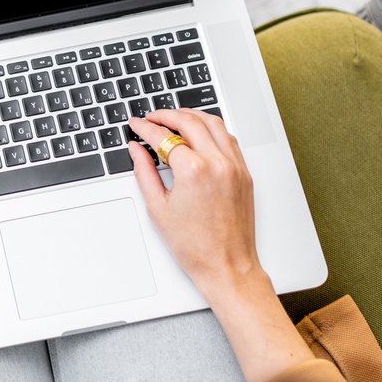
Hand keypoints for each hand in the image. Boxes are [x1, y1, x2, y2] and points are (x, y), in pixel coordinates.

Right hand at [128, 109, 312, 381]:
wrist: (227, 266)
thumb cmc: (195, 246)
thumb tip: (136, 149)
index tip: (136, 125)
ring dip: (192, 116)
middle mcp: (218, 163)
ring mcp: (235, 167)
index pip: (165, 137)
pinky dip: (212, 129)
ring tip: (174, 118)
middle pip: (190, 122)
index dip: (145, 128)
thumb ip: (144, 171)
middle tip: (151, 117)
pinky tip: (199, 133)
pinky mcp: (244, 173)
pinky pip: (229, 139)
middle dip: (167, 115)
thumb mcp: (158, 207)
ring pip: (214, 124)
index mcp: (194, 171)